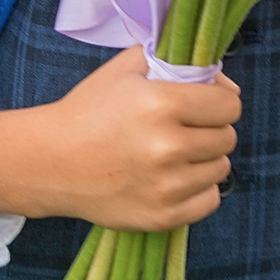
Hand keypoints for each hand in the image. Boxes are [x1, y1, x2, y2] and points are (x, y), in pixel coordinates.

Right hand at [0, 47, 239, 230]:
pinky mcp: (162, 217)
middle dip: (211, 129)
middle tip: (184, 128)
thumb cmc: (89, 110)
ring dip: (204, 159)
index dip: (219, 100)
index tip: (202, 103)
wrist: (50, 161)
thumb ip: (177, 62)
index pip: (229, 105)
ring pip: (221, 169)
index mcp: (162, 104)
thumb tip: (225, 82)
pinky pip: (209, 201)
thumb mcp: (126, 69)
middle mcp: (168, 147)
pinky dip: (197, 190)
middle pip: (227, 138)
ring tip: (174, 154)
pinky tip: (174, 178)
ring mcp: (166, 186)